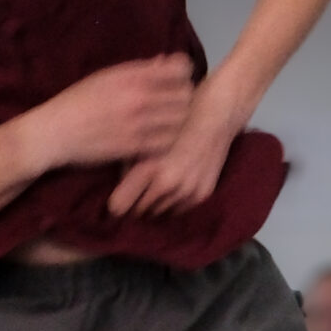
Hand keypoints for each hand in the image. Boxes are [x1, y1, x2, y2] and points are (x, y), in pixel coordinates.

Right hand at [49, 55, 195, 170]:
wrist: (54, 132)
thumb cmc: (78, 100)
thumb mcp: (106, 76)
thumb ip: (139, 69)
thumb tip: (166, 61)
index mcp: (132, 75)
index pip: (181, 69)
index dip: (183, 75)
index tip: (176, 82)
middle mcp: (138, 97)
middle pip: (185, 96)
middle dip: (183, 99)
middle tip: (172, 106)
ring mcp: (137, 123)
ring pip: (180, 121)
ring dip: (177, 122)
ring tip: (166, 124)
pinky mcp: (133, 147)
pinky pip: (166, 143)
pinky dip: (165, 141)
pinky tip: (156, 140)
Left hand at [108, 82, 245, 216]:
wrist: (214, 118)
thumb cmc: (174, 124)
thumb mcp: (143, 141)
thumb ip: (127, 167)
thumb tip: (116, 188)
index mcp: (148, 170)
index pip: (120, 206)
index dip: (116, 204)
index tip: (116, 201)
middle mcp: (168, 185)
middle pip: (140, 212)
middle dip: (136, 204)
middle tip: (134, 196)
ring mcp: (187, 191)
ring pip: (160, 213)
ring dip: (154, 205)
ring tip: (152, 192)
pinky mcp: (201, 194)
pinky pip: (179, 209)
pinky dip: (172, 203)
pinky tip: (170, 190)